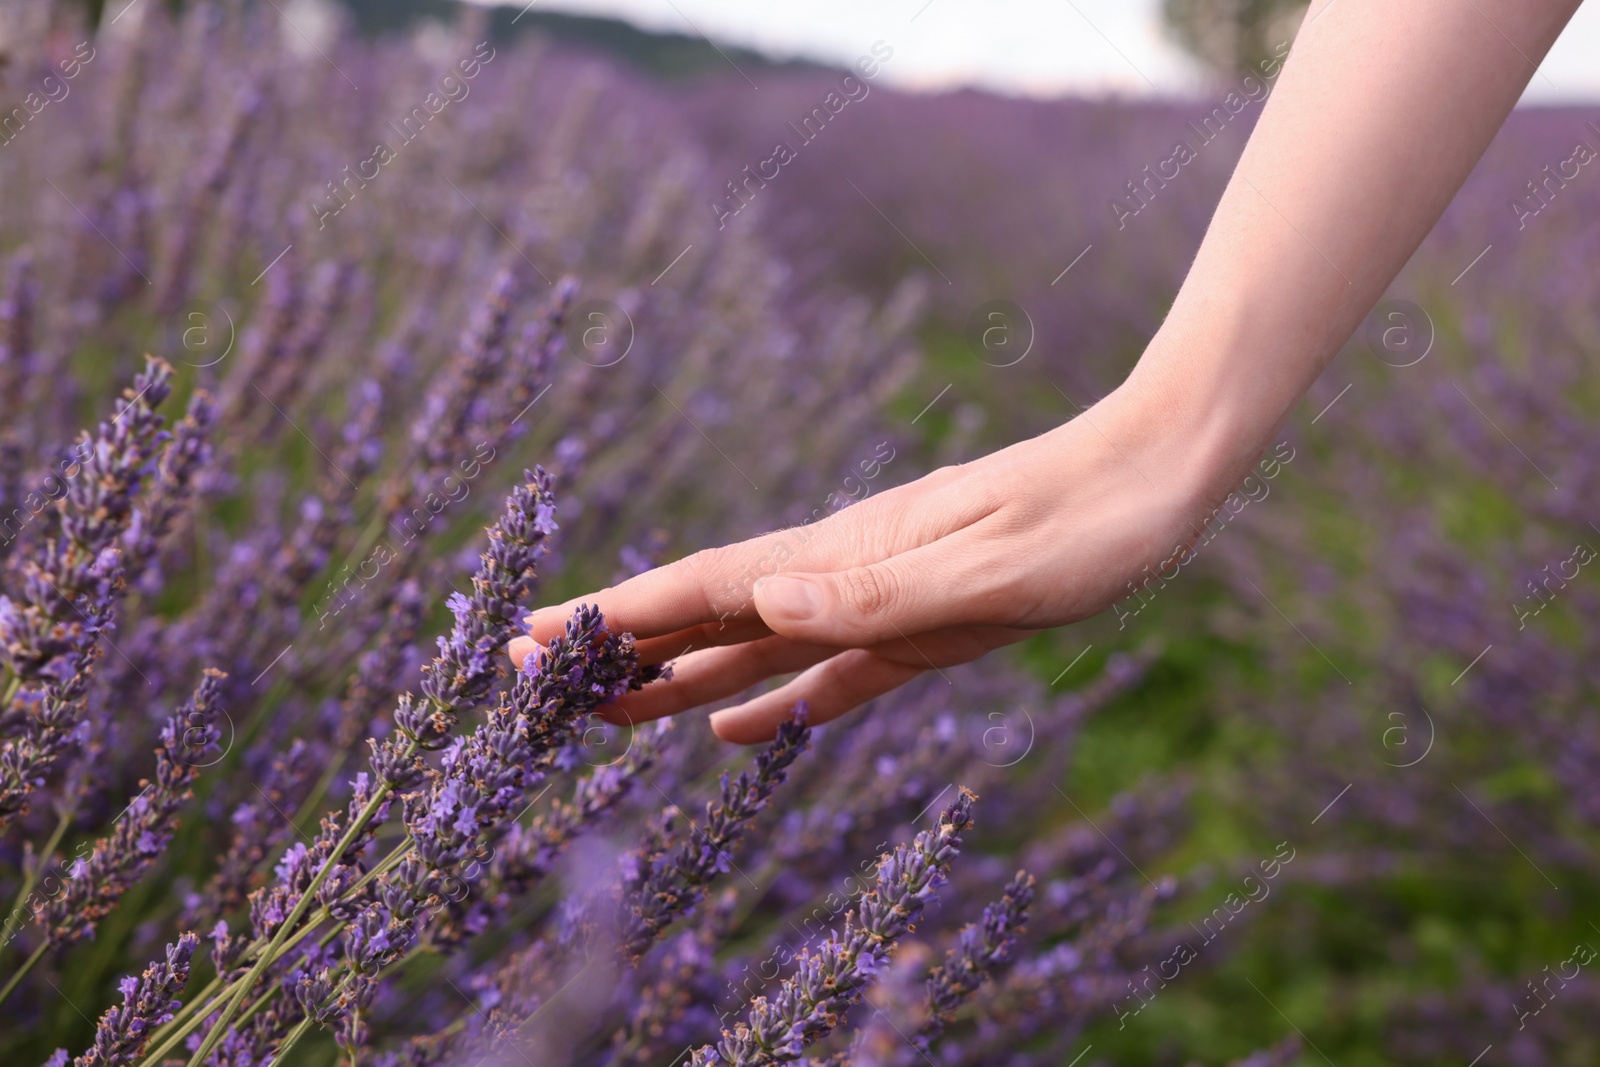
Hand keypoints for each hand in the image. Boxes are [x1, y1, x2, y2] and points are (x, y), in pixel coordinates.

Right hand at [508, 379, 1251, 741]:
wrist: (1161, 472)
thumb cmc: (1090, 517)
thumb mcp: (995, 565)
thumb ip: (879, 593)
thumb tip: (765, 603)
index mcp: (851, 554)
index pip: (711, 588)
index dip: (622, 614)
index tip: (541, 634)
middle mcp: (850, 573)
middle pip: (714, 617)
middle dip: (624, 646)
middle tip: (538, 676)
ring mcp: (884, 598)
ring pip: (760, 647)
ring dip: (683, 677)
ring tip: (613, 708)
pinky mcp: (927, 626)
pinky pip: (830, 673)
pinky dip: (779, 700)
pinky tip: (742, 724)